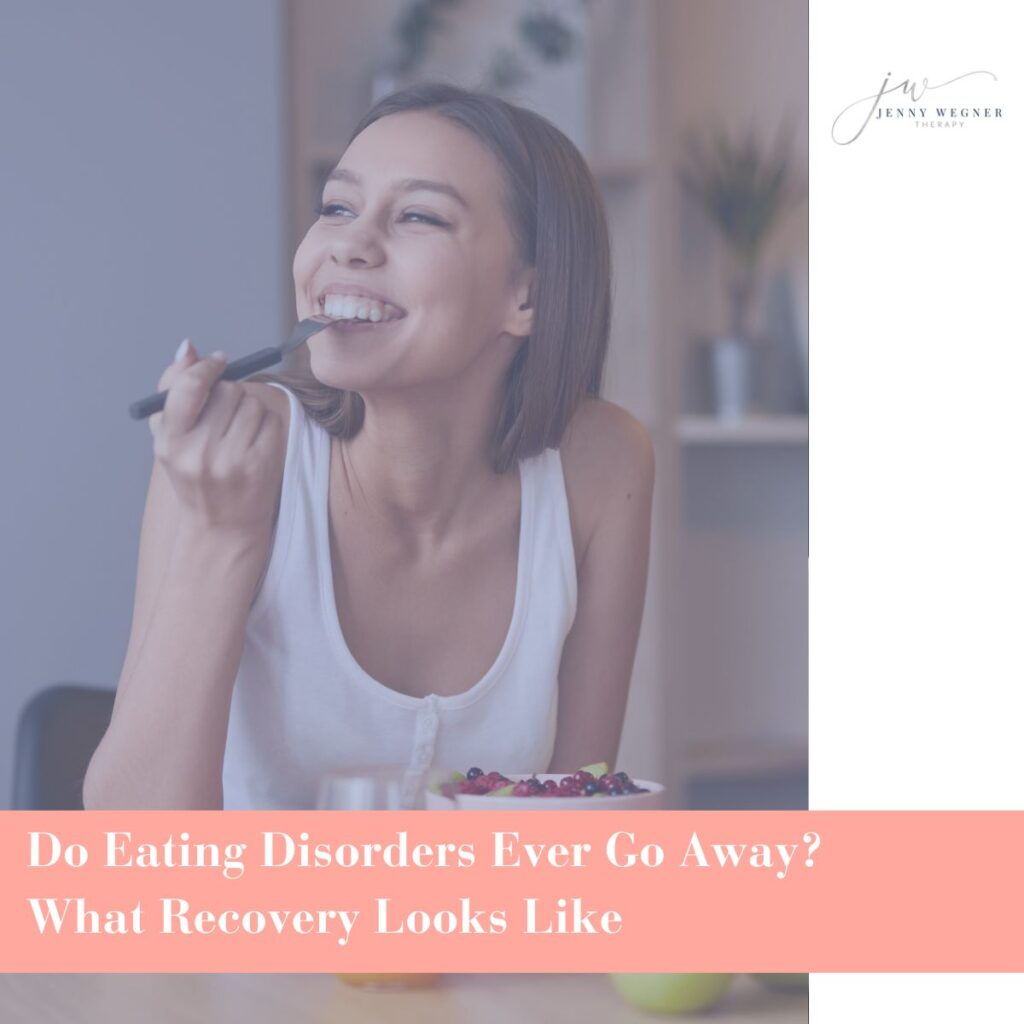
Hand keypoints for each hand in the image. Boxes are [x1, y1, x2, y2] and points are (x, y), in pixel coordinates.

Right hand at [148, 339, 284, 539]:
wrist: (223, 526)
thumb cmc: (194, 473)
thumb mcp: (170, 437)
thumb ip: (173, 388)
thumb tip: (189, 348)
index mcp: (170, 442)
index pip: (190, 387)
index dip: (208, 368)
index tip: (218, 361)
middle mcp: (199, 452)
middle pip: (228, 390)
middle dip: (229, 393)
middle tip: (225, 413)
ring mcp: (232, 461)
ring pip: (252, 403)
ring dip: (249, 409)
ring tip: (238, 433)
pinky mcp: (261, 465)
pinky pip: (271, 420)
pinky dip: (266, 424)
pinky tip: (254, 443)